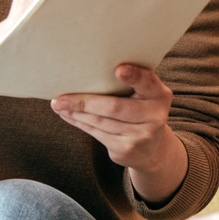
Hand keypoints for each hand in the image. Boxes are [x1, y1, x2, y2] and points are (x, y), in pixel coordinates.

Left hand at [53, 64, 186, 201]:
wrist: (152, 150)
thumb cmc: (142, 111)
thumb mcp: (145, 96)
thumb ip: (130, 83)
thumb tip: (88, 70)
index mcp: (159, 95)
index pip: (147, 82)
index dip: (134, 76)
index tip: (118, 69)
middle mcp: (154, 116)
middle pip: (114, 107)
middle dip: (85, 102)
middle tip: (62, 97)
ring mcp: (141, 136)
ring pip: (100, 122)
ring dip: (76, 112)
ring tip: (59, 104)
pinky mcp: (125, 149)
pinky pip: (96, 133)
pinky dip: (78, 122)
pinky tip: (67, 115)